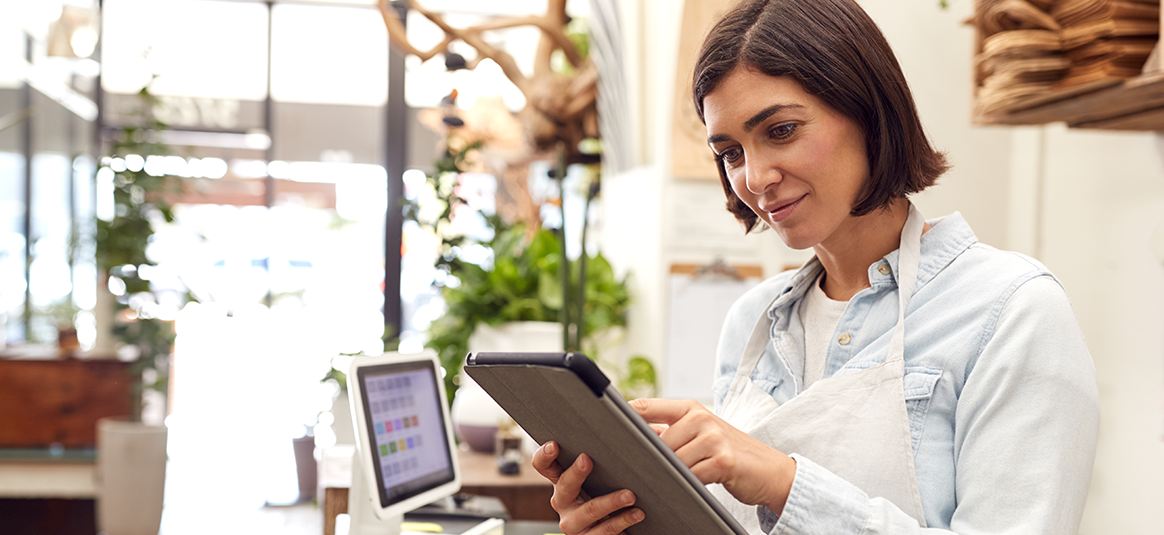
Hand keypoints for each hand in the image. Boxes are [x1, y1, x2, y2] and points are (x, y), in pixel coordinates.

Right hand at [531, 441, 644, 534]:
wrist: (618, 526)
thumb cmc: (610, 489)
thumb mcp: (604, 472)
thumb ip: (609, 453)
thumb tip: (636, 425)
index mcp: (561, 480)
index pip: (544, 466)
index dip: (544, 455)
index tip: (554, 444)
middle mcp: (563, 502)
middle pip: (563, 487)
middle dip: (575, 473)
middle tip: (588, 459)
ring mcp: (574, 523)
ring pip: (588, 511)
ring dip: (610, 502)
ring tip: (630, 495)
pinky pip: (604, 531)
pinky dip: (623, 521)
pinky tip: (637, 513)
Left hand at [630, 398, 795, 514]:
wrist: (770, 470)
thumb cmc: (730, 452)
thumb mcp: (702, 434)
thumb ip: (672, 431)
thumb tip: (635, 436)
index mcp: (691, 408)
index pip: (646, 407)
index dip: (623, 416)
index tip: (602, 425)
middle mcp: (701, 418)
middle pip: (656, 441)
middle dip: (649, 458)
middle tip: (639, 469)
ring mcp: (713, 438)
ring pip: (672, 461)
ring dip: (669, 474)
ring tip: (669, 479)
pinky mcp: (723, 461)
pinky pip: (691, 476)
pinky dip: (687, 484)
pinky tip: (690, 486)